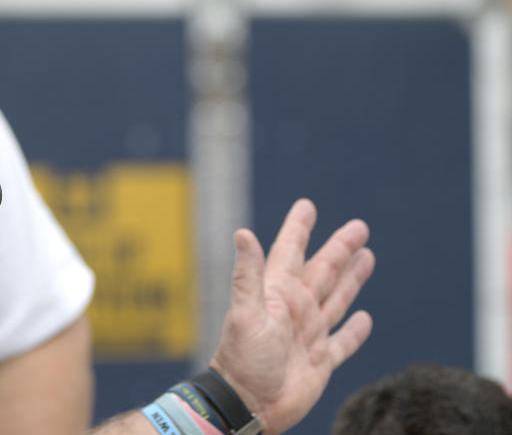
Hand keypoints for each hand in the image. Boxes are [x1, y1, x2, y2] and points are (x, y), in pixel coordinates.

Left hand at [209, 199, 374, 434]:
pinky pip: (342, 342)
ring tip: (367, 257)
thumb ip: (247, 274)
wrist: (249, 405)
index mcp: (277, 293)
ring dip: (351, 279)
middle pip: (323, 270)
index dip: (299, 229)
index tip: (307, 206)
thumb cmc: (243, 359)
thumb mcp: (245, 312)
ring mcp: (308, 334)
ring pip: (336, 299)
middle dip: (340, 248)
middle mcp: (295, 309)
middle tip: (359, 227)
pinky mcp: (320, 362)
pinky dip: (354, 330)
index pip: (289, 251)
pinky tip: (365, 318)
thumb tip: (242, 233)